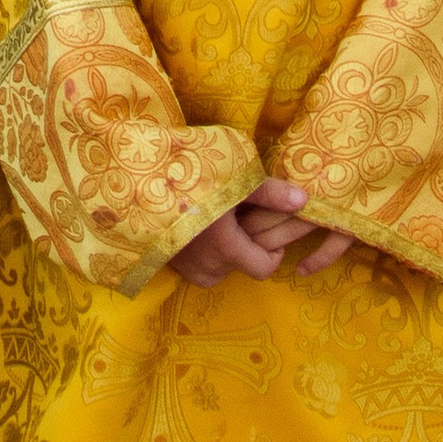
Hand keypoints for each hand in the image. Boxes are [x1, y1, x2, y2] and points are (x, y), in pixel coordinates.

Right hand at [168, 177, 329, 284]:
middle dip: (248, 246)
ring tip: (217, 221)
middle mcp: (206, 265)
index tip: (266, 229)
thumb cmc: (187, 172)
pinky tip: (198, 228)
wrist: (138, 175)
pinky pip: (199, 267)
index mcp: (226, 248)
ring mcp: (184, 266)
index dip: (273, 252)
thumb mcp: (233, 176)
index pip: (264, 268)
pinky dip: (205, 253)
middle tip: (240, 218)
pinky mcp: (168, 261)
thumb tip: (304, 200)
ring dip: (226, 251)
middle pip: (242, 266)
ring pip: (220, 268)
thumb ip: (270, 193)